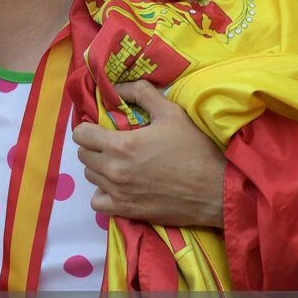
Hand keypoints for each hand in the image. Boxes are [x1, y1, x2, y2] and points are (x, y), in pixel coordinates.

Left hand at [73, 81, 224, 228]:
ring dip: (100, 167)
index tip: (102, 129)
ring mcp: (118, 192)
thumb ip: (142, 94)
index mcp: (121, 145)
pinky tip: (119, 186)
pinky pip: (97, 201)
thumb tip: (117, 87)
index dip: (89, 128)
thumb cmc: (195, 150)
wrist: (216, 190)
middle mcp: (114, 170)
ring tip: (120, 163)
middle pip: (84, 155)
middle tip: (114, 144)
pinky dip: (103, 193)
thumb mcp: (171, 113)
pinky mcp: (126, 210)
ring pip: (90, 176)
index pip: (81, 135)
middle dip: (95, 146)